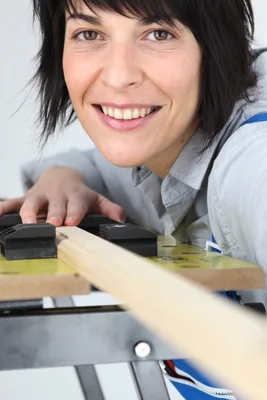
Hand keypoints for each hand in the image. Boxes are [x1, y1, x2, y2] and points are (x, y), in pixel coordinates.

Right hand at [0, 167, 125, 225]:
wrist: (62, 176)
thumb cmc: (80, 195)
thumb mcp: (97, 200)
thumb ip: (110, 209)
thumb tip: (122, 219)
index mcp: (76, 196)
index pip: (77, 204)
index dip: (74, 212)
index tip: (72, 221)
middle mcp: (57, 195)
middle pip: (55, 204)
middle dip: (55, 213)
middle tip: (54, 224)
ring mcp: (41, 196)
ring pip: (32, 202)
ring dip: (29, 212)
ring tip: (28, 223)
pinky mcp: (27, 197)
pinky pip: (12, 202)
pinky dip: (3, 208)